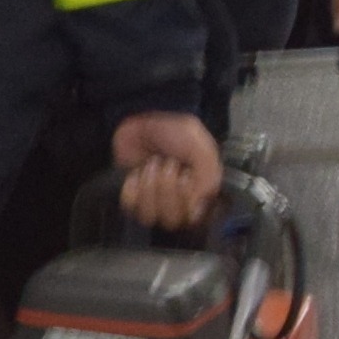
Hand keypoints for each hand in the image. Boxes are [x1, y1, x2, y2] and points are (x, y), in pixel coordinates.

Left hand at [109, 110, 223, 231]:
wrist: (144, 118)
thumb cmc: (177, 133)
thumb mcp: (201, 149)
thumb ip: (208, 178)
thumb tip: (196, 211)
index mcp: (201, 195)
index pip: (196, 219)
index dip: (186, 200)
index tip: (184, 176)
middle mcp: (180, 204)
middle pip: (172, 220)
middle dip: (166, 189)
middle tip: (165, 164)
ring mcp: (154, 203)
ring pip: (149, 216)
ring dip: (149, 187)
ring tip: (151, 164)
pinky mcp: (133, 198)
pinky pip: (130, 208)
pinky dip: (132, 188)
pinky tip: (136, 173)